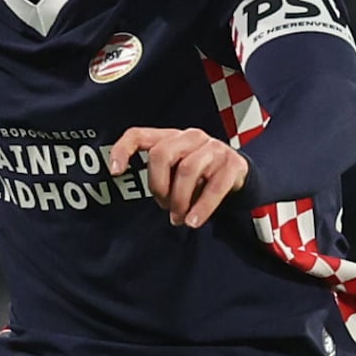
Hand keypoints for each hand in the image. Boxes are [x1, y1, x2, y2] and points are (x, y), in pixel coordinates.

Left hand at [108, 126, 248, 229]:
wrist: (240, 174)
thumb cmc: (201, 174)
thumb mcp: (176, 169)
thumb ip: (158, 174)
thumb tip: (135, 191)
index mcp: (171, 136)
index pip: (138, 135)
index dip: (123, 150)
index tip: (115, 172)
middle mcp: (191, 137)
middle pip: (162, 154)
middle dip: (158, 185)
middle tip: (163, 206)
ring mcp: (214, 148)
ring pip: (188, 170)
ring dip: (180, 200)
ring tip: (180, 218)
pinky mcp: (233, 164)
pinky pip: (215, 187)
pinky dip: (202, 207)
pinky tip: (194, 221)